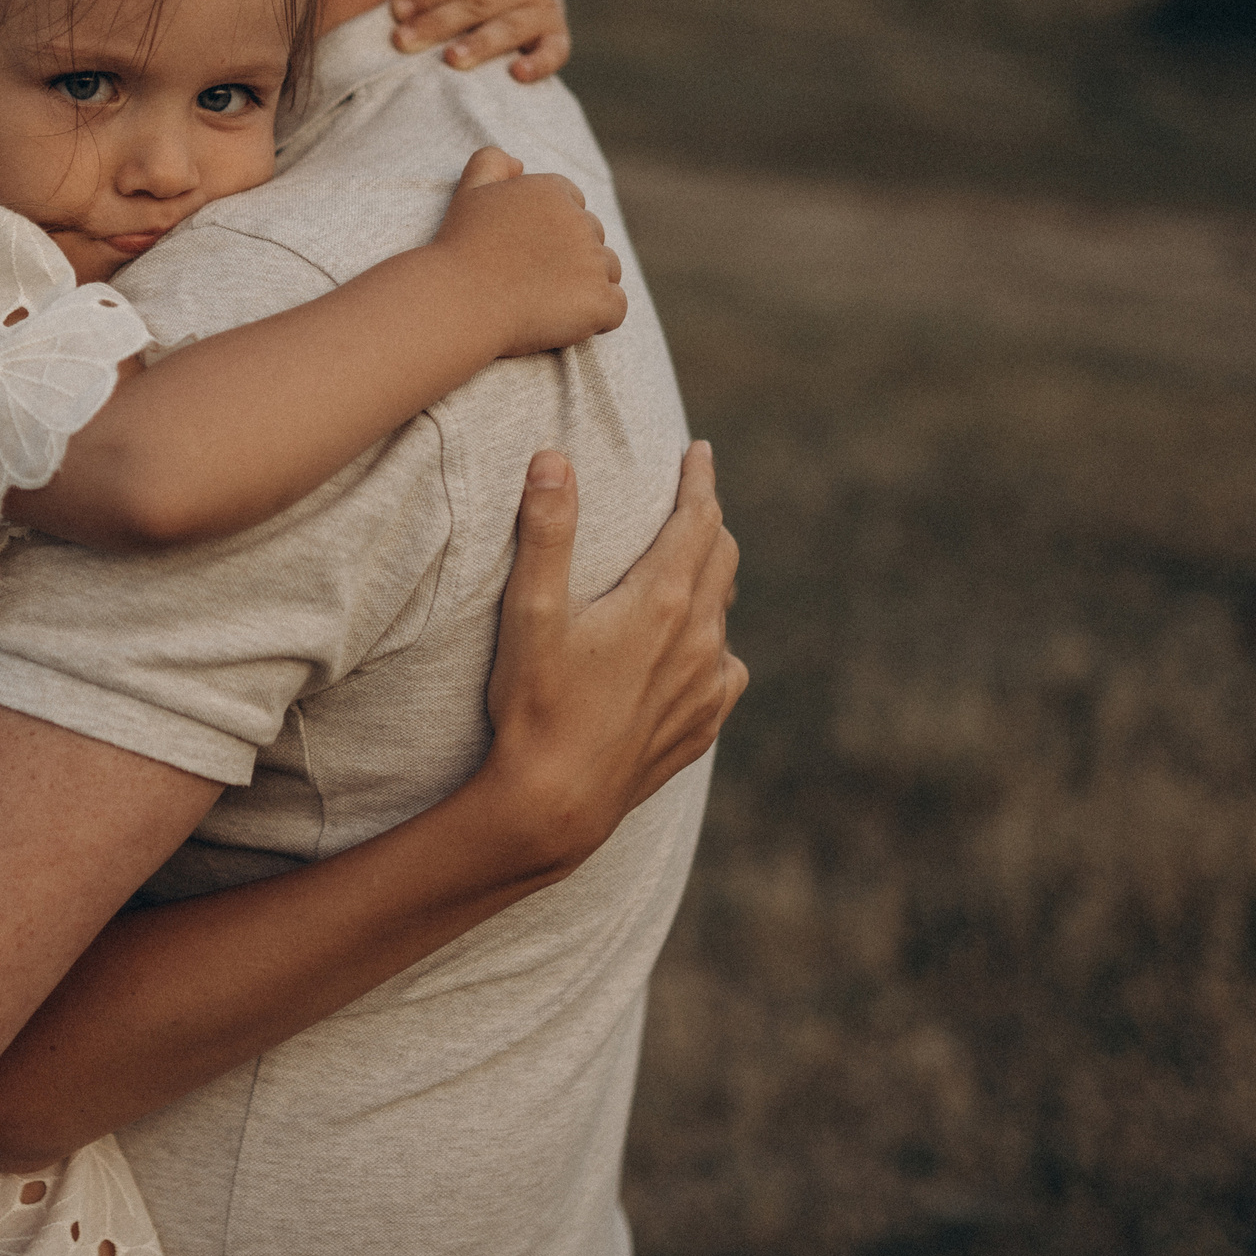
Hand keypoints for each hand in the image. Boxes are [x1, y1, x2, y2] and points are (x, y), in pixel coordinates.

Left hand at [391, 0, 571, 82]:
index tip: (397, 10)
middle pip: (479, 3)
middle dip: (439, 23)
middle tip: (403, 41)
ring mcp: (545, 10)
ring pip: (509, 29)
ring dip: (481, 45)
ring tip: (450, 59)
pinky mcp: (559, 39)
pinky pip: (553, 53)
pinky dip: (538, 65)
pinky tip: (516, 75)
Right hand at [433, 146, 624, 357]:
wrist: (460, 299)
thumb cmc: (460, 250)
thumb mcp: (468, 192)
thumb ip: (491, 164)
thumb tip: (519, 164)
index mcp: (553, 192)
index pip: (575, 209)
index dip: (554, 236)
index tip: (529, 256)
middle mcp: (580, 220)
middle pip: (594, 241)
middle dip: (572, 261)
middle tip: (531, 284)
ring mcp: (593, 261)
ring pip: (608, 272)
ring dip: (586, 287)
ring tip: (546, 303)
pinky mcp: (599, 300)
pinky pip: (615, 309)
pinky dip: (598, 318)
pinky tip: (565, 322)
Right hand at [479, 444, 745, 879]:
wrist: (558, 803)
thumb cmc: (535, 704)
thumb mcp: (530, 612)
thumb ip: (545, 531)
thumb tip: (553, 459)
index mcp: (663, 599)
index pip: (698, 518)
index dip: (700, 479)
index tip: (700, 452)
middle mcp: (701, 638)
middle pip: (722, 557)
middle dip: (708, 521)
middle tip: (692, 501)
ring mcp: (709, 685)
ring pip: (725, 613)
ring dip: (711, 583)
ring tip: (689, 573)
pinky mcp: (705, 724)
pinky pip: (726, 668)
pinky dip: (712, 645)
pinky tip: (692, 654)